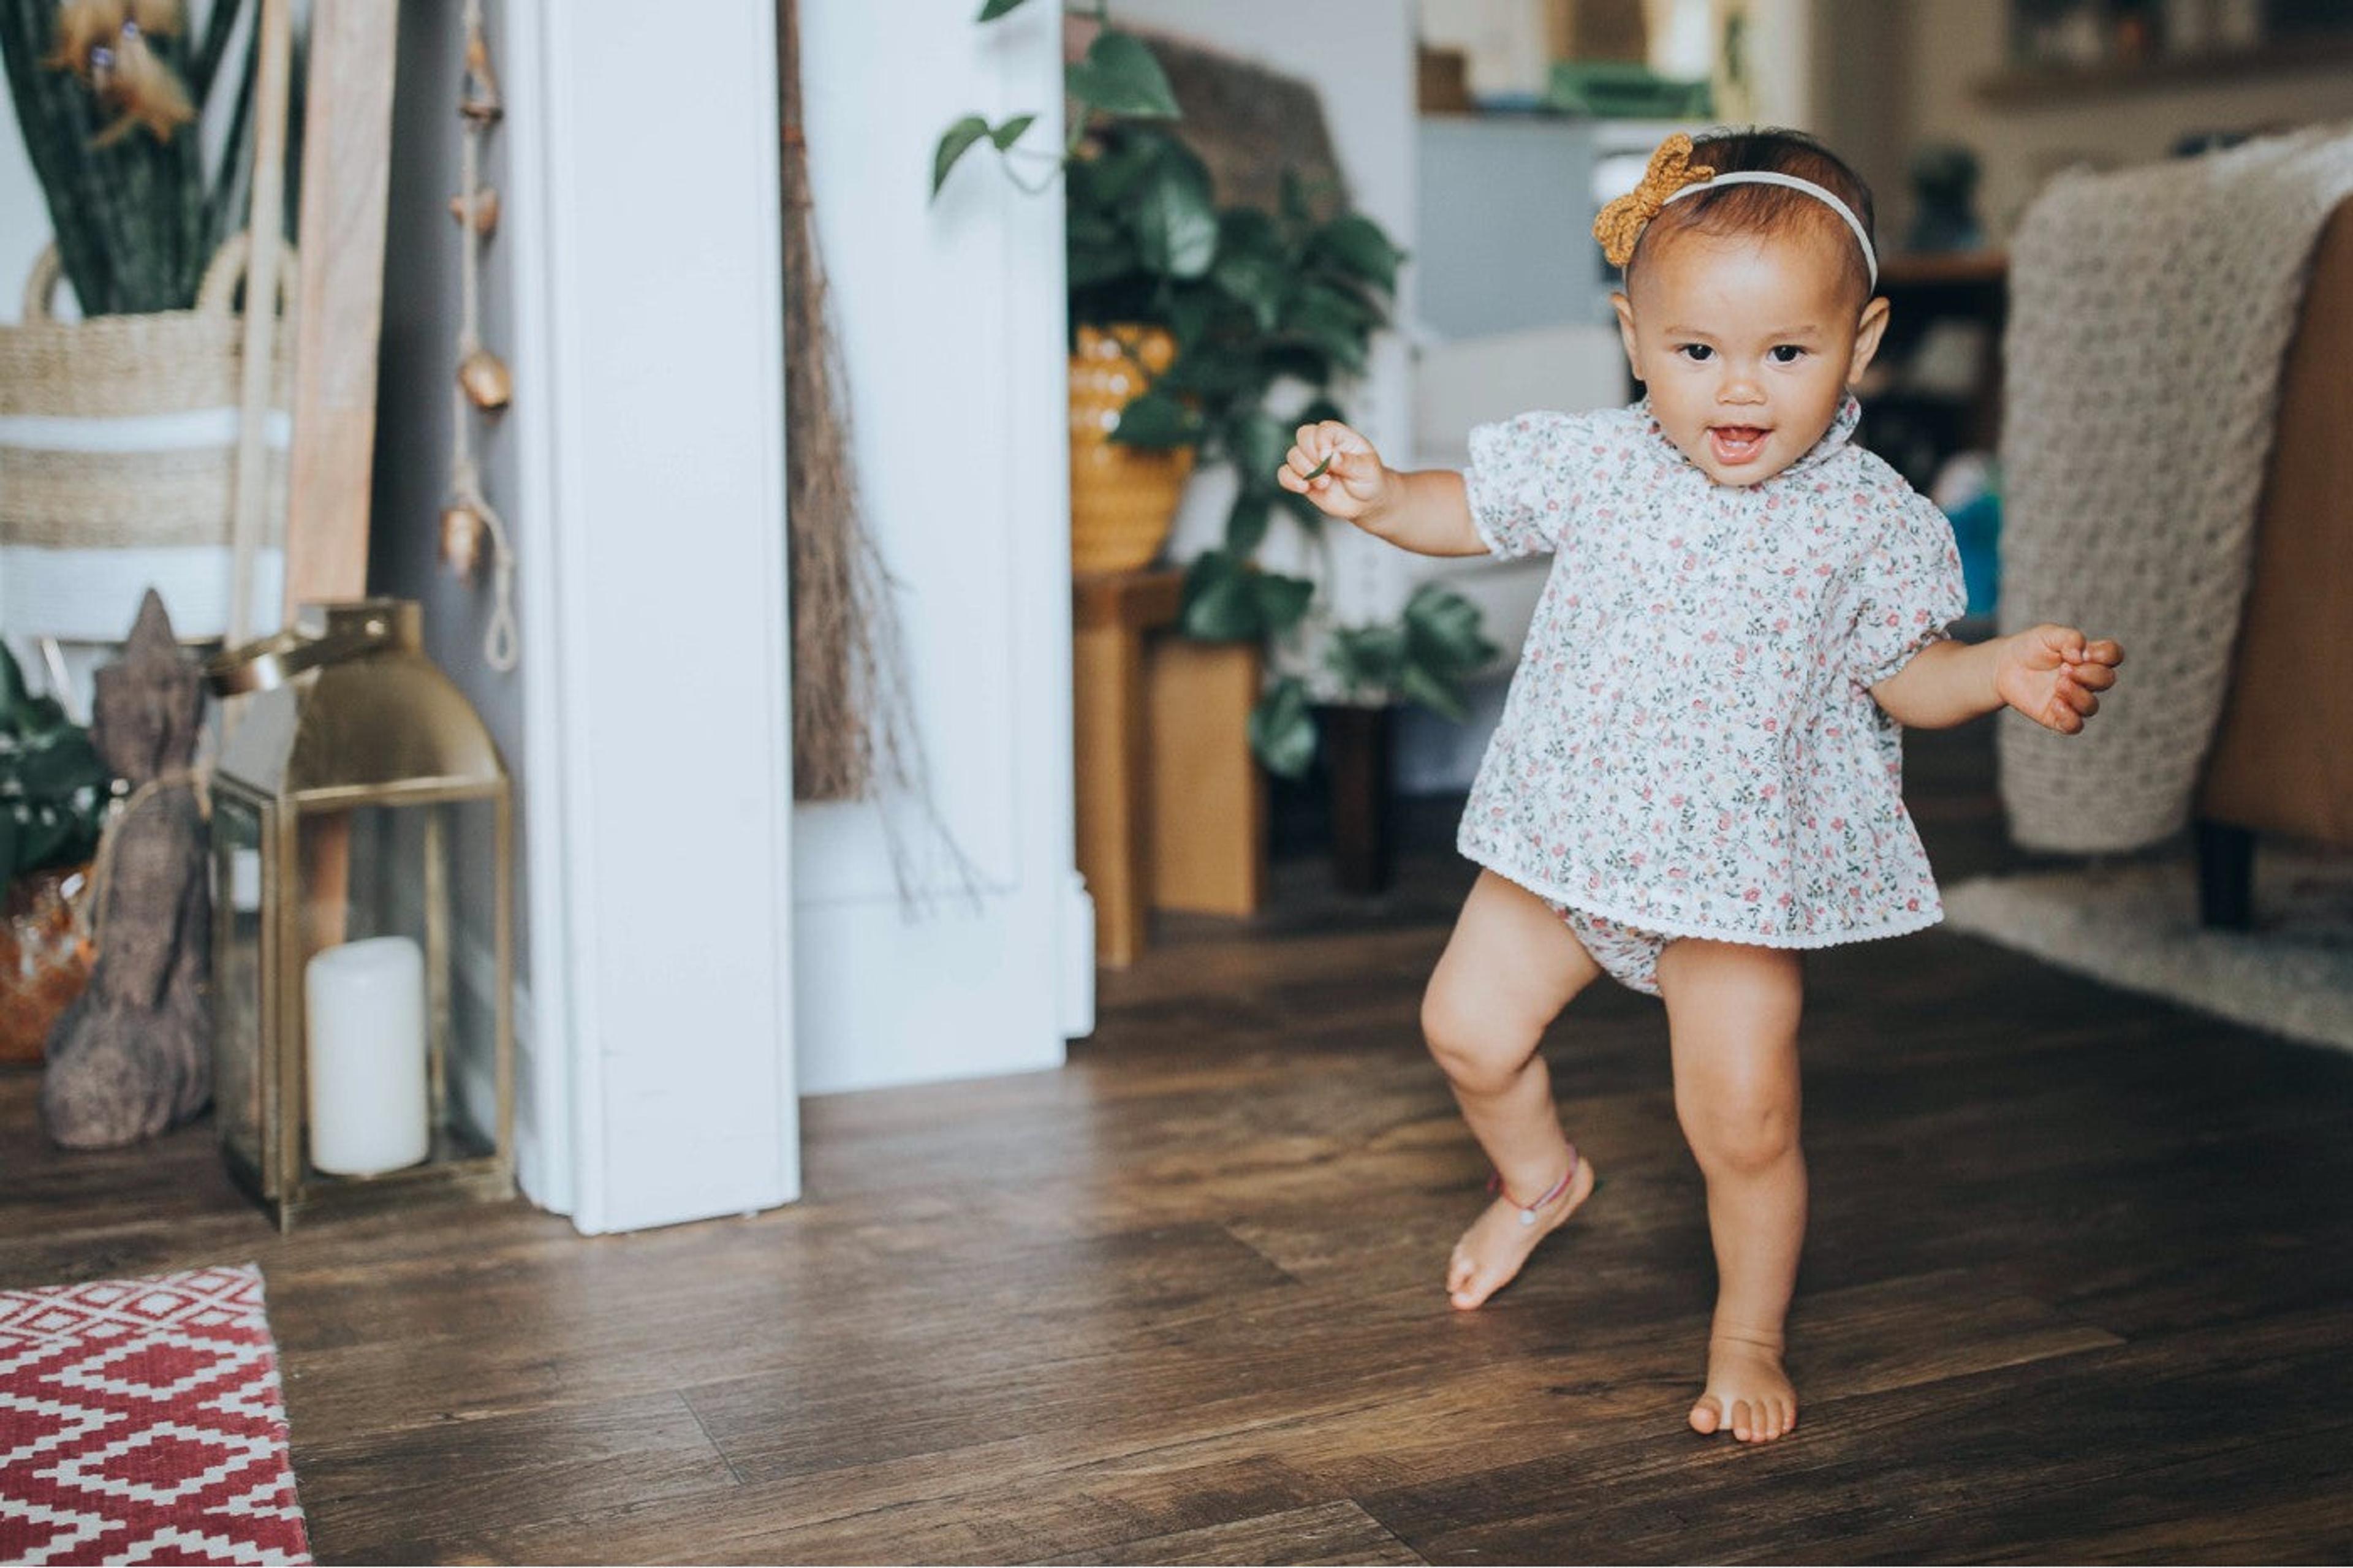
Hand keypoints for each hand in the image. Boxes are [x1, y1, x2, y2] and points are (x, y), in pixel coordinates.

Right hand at [1277, 420, 1390, 524]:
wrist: (1366, 501)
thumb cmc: (1369, 479)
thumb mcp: (1367, 469)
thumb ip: (1349, 462)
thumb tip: (1331, 457)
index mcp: (1339, 435)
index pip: (1322, 429)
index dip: (1322, 443)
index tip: (1330, 458)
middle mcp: (1322, 445)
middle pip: (1303, 436)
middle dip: (1313, 456)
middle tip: (1328, 472)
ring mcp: (1310, 461)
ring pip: (1292, 455)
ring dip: (1305, 471)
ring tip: (1325, 484)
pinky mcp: (1302, 478)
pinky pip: (1284, 474)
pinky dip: (1290, 481)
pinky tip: (1304, 487)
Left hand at [1994, 624, 2123, 734]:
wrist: (2004, 666)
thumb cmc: (2030, 647)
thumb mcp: (2048, 634)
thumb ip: (2069, 638)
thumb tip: (2081, 656)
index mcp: (2088, 657)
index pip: (2113, 655)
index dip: (2106, 655)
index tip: (2084, 653)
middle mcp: (2085, 679)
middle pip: (2106, 680)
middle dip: (2089, 674)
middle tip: (2064, 669)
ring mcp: (2072, 699)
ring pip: (2092, 706)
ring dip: (2079, 695)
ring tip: (2058, 684)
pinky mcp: (2057, 716)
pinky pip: (2075, 725)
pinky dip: (2070, 717)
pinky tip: (2055, 704)